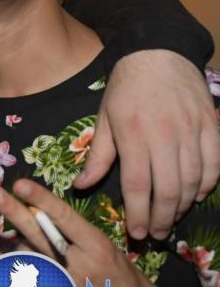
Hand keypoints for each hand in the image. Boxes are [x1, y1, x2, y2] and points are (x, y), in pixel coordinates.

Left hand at [0, 180, 158, 286]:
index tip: (20, 184)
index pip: (65, 217)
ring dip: (2, 248)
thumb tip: (35, 213)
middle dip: (15, 212)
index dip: (42, 199)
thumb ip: (73, 233)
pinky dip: (5, 274)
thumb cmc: (124, 278)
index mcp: (96, 245)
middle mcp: (79, 265)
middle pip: (41, 235)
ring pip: (29, 262)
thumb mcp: (105, 248)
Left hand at [73, 50, 219, 239]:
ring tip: (171, 219)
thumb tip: (80, 186)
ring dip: (183, 206)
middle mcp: (165, 135)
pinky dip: (206, 185)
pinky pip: (214, 165)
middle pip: (168, 189)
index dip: (138, 213)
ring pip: (193, 181)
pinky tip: (195, 195)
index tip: (136, 233)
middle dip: (162, 218)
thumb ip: (97, 156)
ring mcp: (192, 130)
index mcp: (133, 134)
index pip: (138, 184)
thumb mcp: (104, 118)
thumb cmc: (125, 88)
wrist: (157, 52)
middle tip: (155, 234)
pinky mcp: (211, 125)